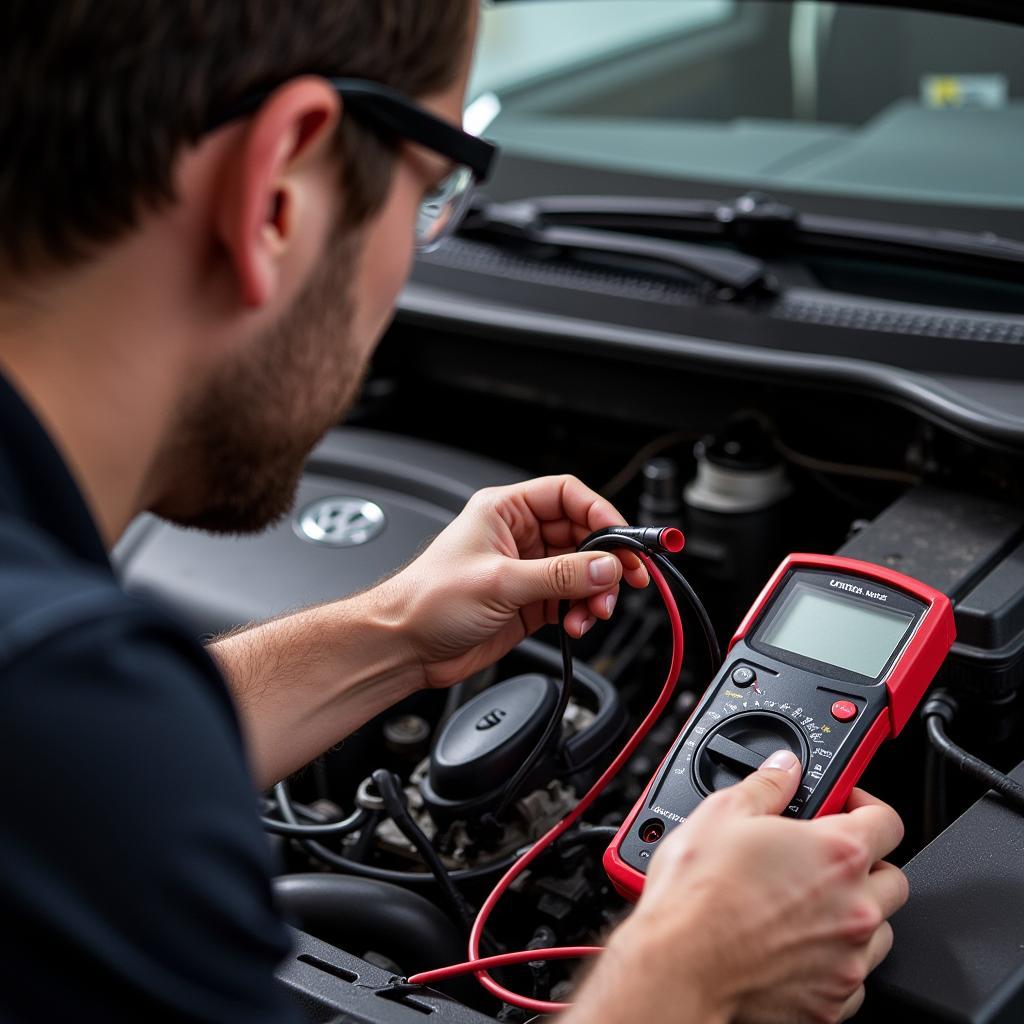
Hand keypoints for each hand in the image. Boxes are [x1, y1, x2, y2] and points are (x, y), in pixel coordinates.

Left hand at [379, 475, 648, 688]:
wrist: (405, 647)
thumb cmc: (427, 600)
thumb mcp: (499, 582)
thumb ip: (558, 575)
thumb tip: (604, 566)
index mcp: (505, 511)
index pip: (567, 495)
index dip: (600, 512)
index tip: (623, 538)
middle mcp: (519, 536)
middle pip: (583, 535)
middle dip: (605, 560)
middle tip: (625, 580)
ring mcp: (527, 570)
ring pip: (582, 571)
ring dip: (596, 592)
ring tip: (595, 611)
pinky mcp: (530, 602)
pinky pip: (572, 599)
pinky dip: (582, 611)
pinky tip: (577, 624)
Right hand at [573, 754, 907, 1023]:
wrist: (680, 964)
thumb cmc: (698, 895)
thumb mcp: (723, 812)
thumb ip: (767, 784)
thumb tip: (784, 767)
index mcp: (837, 853)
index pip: (886, 820)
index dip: (865, 805)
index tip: (844, 806)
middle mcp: (855, 908)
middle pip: (892, 878)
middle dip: (865, 863)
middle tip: (825, 858)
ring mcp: (847, 959)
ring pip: (880, 931)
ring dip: (856, 914)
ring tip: (809, 904)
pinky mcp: (831, 1003)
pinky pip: (855, 979)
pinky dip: (836, 961)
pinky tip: (799, 947)